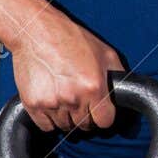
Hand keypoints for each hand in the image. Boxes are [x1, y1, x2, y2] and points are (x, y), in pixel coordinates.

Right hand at [8, 10, 123, 133]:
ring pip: (65, 126)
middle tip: (81, 101)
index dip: (103, 116)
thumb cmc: (69, 38)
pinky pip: (46, 126)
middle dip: (86, 116)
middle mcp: (73, 98)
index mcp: (93, 87)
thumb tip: (125, 92)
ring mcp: (51, 103)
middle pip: (84, 126)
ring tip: (65, 97)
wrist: (36, 31)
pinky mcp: (33, 104)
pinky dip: (50, 119)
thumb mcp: (104, 52)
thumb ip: (117, 75)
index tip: (100, 111)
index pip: (105, 121)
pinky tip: (52, 103)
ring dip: (67, 117)